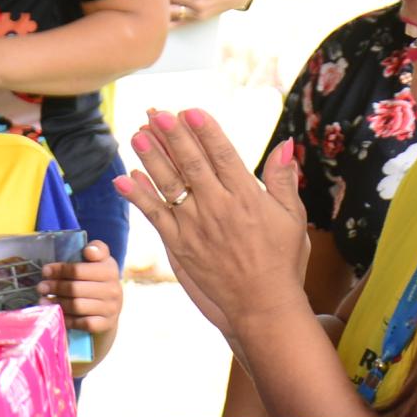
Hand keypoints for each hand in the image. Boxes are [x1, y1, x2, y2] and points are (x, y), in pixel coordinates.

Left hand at [38, 241, 120, 332]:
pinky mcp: (105, 324)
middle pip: (75, 288)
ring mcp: (111, 308)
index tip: (45, 271)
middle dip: (54, 287)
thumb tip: (89, 251)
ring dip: (57, 303)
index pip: (79, 269)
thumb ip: (96, 250)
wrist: (110, 308)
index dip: (60, 270)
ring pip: (77, 306)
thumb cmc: (96, 280)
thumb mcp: (99, 262)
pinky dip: (67, 319)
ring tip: (43, 300)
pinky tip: (57, 313)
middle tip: (40, 287)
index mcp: (110, 270)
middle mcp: (113, 289)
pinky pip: (82, 323)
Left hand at [116, 109, 307, 335]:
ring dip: (151, 159)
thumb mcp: (292, 217)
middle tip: (156, 113)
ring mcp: (196, 227)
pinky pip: (155, 216)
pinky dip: (139, 197)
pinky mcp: (179, 245)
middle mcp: (219, 208)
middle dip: (173, 137)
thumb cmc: (282, 259)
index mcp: (247, 197)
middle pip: (191, 164)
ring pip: (169, 186)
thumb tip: (286, 144)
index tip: (191, 111)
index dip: (206, 132)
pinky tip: (124, 178)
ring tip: (136, 134)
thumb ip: (283, 179)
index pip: (224, 156)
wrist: (262, 304)